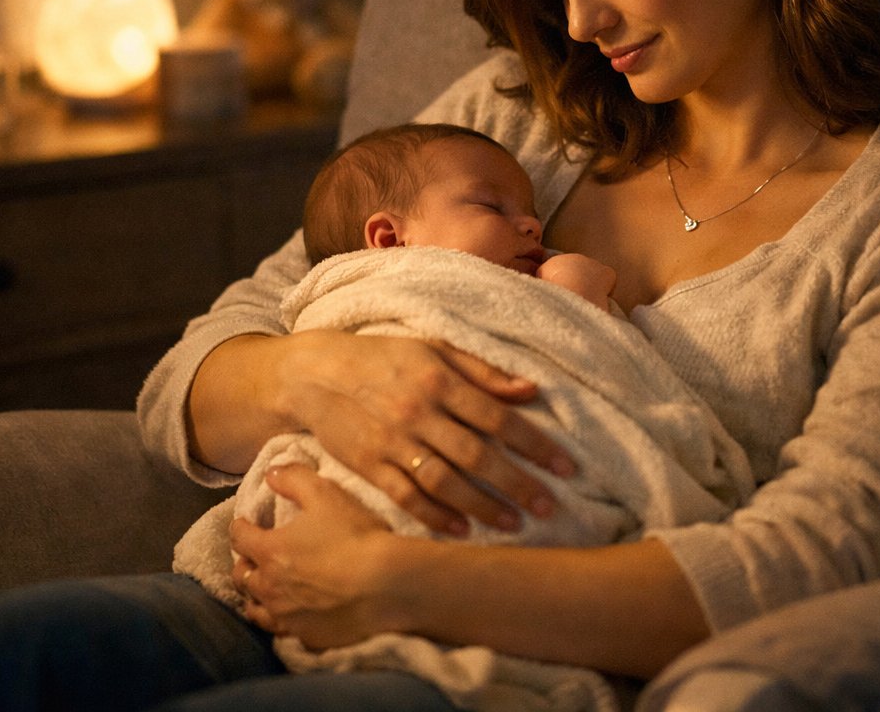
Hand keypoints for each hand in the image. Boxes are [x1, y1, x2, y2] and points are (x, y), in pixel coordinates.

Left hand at [231, 464, 394, 648]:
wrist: (387, 585)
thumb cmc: (355, 536)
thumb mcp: (326, 494)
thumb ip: (294, 479)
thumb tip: (271, 473)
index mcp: (270, 551)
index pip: (239, 537)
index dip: (241, 526)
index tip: (247, 522)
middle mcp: (269, 588)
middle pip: (241, 576)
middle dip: (244, 562)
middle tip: (257, 555)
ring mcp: (286, 617)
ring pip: (255, 609)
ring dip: (256, 595)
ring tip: (268, 587)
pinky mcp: (306, 636)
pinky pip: (282, 630)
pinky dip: (280, 619)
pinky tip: (293, 613)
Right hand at [265, 330, 574, 533]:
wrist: (314, 373)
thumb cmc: (383, 358)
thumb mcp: (434, 349)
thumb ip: (483, 371)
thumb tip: (530, 390)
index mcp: (440, 380)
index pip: (498, 417)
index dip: (536, 444)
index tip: (565, 468)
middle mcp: (418, 412)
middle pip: (477, 455)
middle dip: (517, 484)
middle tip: (549, 506)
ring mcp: (391, 441)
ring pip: (444, 481)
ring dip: (482, 506)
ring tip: (514, 523)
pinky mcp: (367, 465)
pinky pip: (405, 496)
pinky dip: (435, 516)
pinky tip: (462, 530)